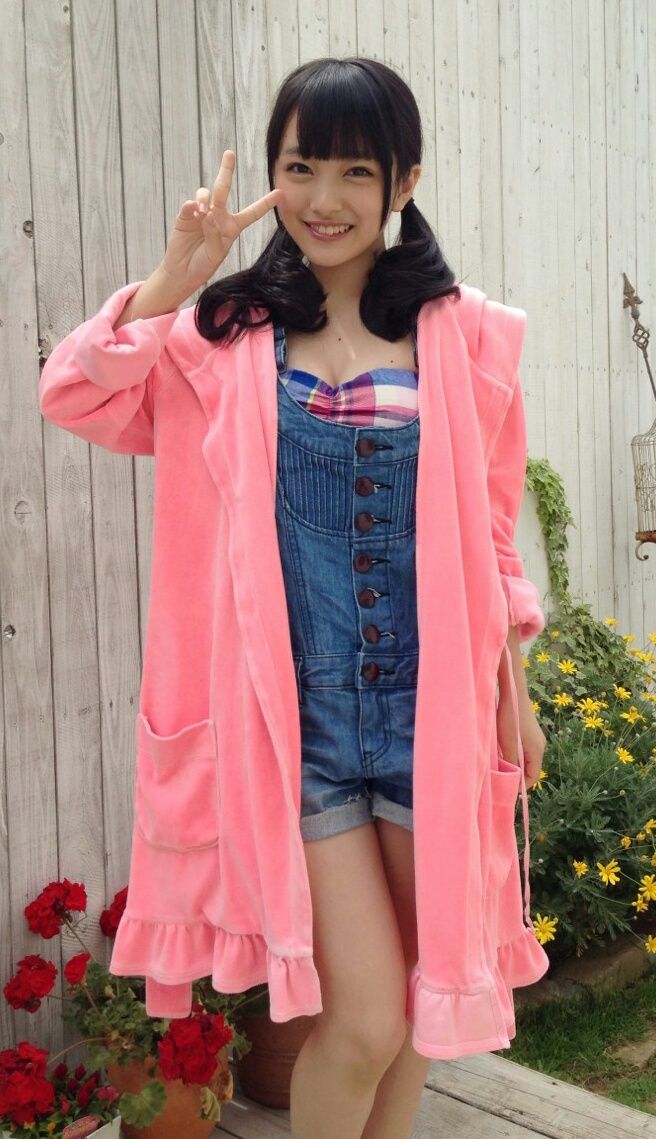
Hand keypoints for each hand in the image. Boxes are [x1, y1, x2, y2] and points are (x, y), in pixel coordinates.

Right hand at [160, 149, 284, 295]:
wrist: (182, 272)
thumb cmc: (203, 264)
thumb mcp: (216, 254)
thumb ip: (215, 234)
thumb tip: (208, 213)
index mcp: (232, 227)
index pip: (252, 213)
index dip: (265, 203)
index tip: (280, 193)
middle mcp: (218, 216)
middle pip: (223, 190)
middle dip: (226, 171)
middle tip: (229, 154)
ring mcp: (201, 213)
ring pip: (206, 195)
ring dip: (205, 200)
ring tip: (203, 213)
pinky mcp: (185, 216)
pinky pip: (189, 205)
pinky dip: (191, 206)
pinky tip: (193, 212)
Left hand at [496, 692, 546, 789]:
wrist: (513, 694)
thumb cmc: (510, 719)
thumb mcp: (508, 744)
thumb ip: (511, 763)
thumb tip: (511, 780)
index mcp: (537, 751)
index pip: (533, 777)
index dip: (521, 786)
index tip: (507, 789)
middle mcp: (539, 746)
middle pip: (530, 768)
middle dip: (517, 775)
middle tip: (501, 778)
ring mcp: (535, 738)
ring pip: (525, 759)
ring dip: (514, 763)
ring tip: (500, 765)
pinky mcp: (529, 732)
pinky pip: (523, 749)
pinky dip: (514, 754)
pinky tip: (502, 751)